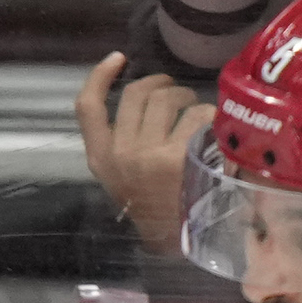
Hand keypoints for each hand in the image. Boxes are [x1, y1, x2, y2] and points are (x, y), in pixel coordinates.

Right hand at [75, 54, 209, 247]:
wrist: (181, 244)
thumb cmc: (157, 207)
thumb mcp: (124, 178)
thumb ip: (124, 142)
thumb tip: (149, 93)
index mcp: (101, 160)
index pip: (87, 108)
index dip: (99, 77)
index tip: (118, 58)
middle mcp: (122, 155)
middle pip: (139, 92)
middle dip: (164, 86)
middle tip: (178, 97)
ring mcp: (151, 155)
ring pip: (171, 98)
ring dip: (189, 99)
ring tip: (197, 117)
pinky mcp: (182, 156)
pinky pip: (200, 115)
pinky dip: (211, 118)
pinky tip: (214, 136)